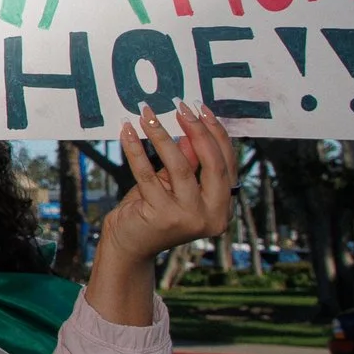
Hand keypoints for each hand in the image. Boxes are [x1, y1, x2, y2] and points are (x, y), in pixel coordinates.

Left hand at [98, 104, 236, 266]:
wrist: (129, 246)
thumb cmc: (153, 211)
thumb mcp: (174, 185)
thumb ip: (188, 162)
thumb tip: (190, 127)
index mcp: (223, 208)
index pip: (226, 164)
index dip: (215, 134)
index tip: (200, 109)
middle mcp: (213, 216)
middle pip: (212, 164)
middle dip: (197, 130)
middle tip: (180, 107)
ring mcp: (188, 218)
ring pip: (180, 166)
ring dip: (162, 135)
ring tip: (148, 114)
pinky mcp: (161, 216)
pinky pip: (147, 174)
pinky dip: (136, 149)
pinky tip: (127, 131)